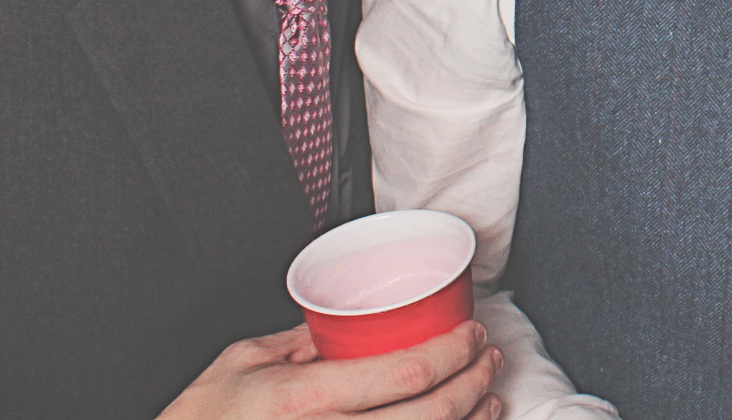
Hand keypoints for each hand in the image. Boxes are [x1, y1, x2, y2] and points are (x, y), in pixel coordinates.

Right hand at [158, 320, 501, 419]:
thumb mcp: (242, 364)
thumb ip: (296, 340)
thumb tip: (341, 320)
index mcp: (306, 399)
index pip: (406, 374)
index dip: (453, 352)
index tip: (471, 333)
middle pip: (431, 415)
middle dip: (474, 382)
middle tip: (487, 359)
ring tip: (489, 398)